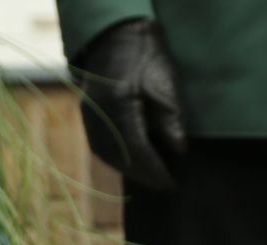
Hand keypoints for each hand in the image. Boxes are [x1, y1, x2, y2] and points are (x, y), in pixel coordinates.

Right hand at [71, 19, 187, 192]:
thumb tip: (179, 151)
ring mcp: (89, 115)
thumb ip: (172, 117)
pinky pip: (99, 146)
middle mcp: (100, 112)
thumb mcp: (166, 83)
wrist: (116, 37)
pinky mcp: (86, 116)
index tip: (170, 183)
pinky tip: (131, 164)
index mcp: (121, 102)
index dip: (154, 170)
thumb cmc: (147, 56)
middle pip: (120, 156)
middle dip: (142, 175)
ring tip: (149, 178)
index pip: (138, 148)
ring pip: (106, 155)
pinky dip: (115, 159)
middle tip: (162, 185)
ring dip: (128, 170)